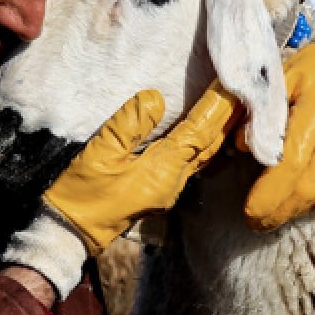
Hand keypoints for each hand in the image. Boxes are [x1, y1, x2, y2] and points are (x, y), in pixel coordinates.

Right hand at [46, 82, 240, 255]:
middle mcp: (174, 182)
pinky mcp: (160, 190)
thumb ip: (129, 124)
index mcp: (163, 172)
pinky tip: (207, 129)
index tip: (231, 81)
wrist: (70, 233)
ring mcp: (169, 188)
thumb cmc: (81, 195)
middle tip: (244, 87)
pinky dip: (204, 140)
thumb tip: (156, 98)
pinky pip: (192, 161)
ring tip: (232, 103)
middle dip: (228, 115)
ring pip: (205, 154)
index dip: (217, 106)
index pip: (199, 132)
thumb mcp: (100, 153)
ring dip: (220, 128)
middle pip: (211, 144)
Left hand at [241, 41, 314, 230]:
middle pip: (307, 188)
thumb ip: (259, 115)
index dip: (269, 194)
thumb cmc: (309, 72)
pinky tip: (301, 198)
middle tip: (257, 222)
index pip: (291, 165)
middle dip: (278, 211)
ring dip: (296, 208)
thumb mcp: (278, 82)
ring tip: (275, 211)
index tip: (250, 212)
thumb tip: (240, 148)